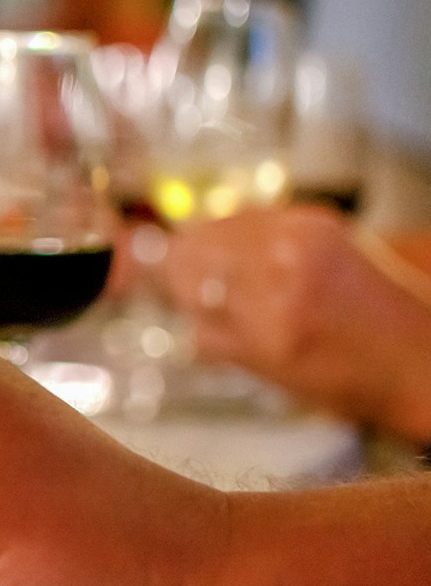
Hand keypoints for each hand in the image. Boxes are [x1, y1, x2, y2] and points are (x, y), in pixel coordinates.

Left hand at [161, 205, 430, 442]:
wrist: (418, 367)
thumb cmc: (379, 313)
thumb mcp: (333, 251)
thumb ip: (273, 236)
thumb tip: (206, 229)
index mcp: (308, 227)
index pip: (219, 218)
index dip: (196, 235)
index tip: (186, 244)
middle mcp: (288, 257)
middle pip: (193, 250)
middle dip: (180, 265)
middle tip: (177, 276)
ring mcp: (274, 304)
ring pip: (190, 292)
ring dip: (190, 301)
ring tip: (205, 307)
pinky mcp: (265, 350)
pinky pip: (203, 338)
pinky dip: (206, 339)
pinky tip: (227, 339)